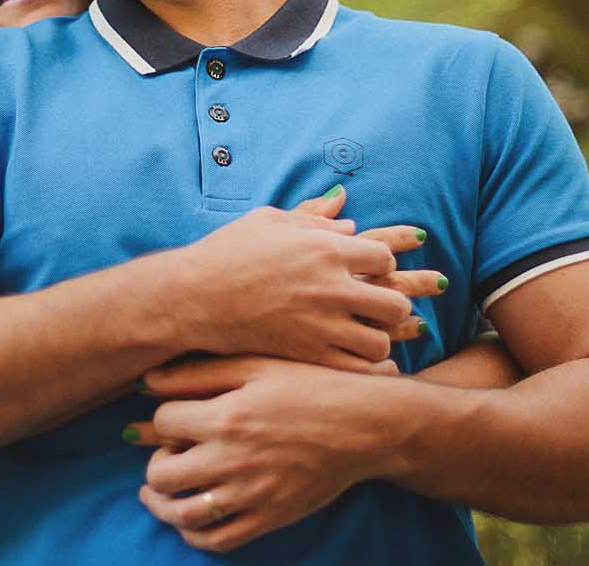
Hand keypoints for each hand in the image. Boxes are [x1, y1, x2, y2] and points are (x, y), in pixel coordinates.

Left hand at [132, 355, 383, 553]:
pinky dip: (194, 534)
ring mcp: (251, 494)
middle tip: (165, 454)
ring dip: (162, 504)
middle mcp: (233, 460)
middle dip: (155, 462)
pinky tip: (190, 517)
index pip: (163, 422)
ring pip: (183, 514)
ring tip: (159, 493)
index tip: (174, 415)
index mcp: (227, 417)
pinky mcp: (269, 518)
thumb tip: (146, 381)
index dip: (160, 417)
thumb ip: (199, 373)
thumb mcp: (257, 365)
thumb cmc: (312, 385)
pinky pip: (218, 540)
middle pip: (162, 474)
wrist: (364, 425)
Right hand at [169, 206, 411, 368]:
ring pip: (380, 341)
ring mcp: (320, 325)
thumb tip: (348, 220)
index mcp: (325, 249)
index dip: (383, 263)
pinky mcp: (305, 355)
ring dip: (379, 338)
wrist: (193, 296)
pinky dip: (367, 368)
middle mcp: (330, 288)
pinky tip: (361, 361)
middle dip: (395, 303)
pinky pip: (355, 369)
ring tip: (366, 334)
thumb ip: (314, 219)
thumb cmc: (226, 252)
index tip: (371, 269)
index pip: (384, 257)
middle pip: (395, 302)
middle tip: (381, 305)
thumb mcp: (269, 221)